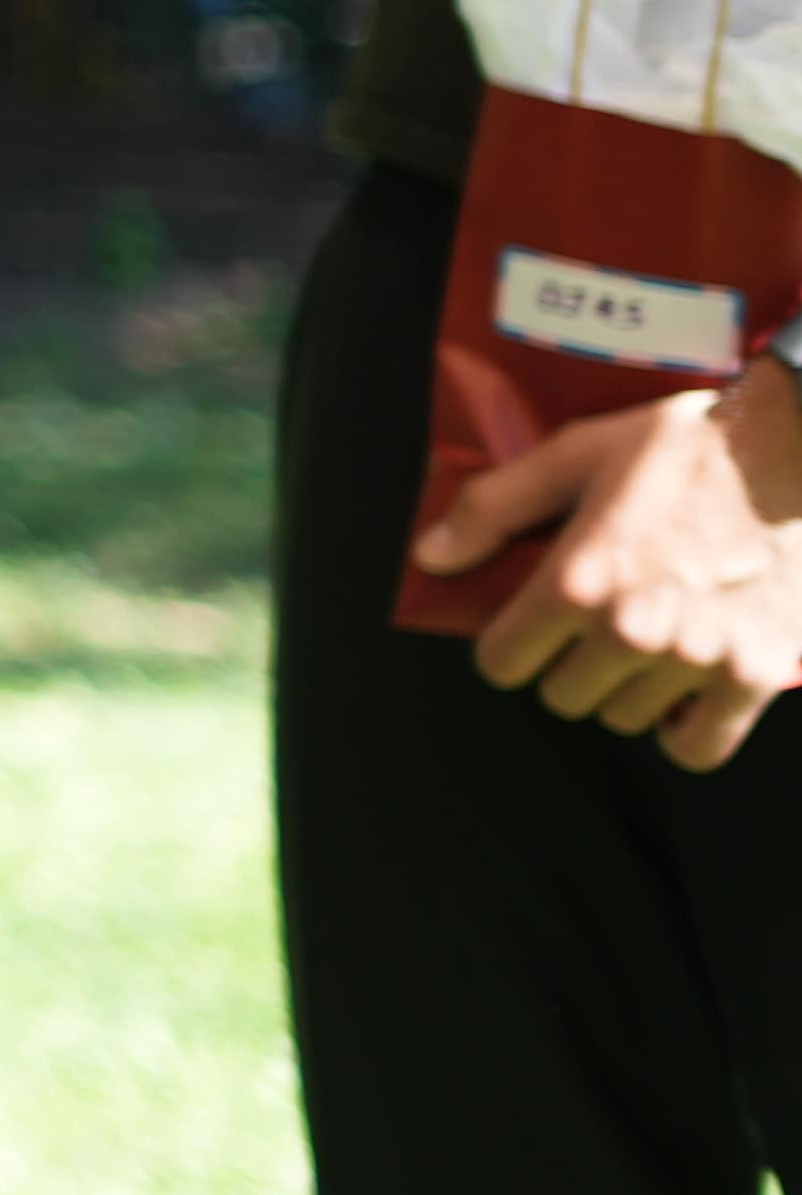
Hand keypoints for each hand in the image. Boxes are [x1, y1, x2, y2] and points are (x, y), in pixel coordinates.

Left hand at [415, 364, 801, 769]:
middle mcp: (630, 629)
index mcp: (576, 579)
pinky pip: (697, 748)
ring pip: (626, 717)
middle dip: (570, 663)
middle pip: (563, 695)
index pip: (502, 663)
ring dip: (630, 688)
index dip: (511, 642)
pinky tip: (687, 690)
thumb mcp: (574, 455)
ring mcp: (695, 657)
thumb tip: (431, 558)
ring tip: (653, 637)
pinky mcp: (756, 674)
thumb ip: (493, 508)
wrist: (795, 446)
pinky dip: (686, 728)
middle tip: (600, 623)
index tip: (534, 623)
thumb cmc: (681, 447)